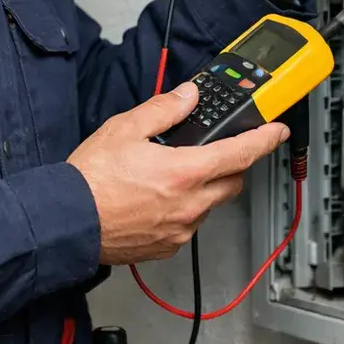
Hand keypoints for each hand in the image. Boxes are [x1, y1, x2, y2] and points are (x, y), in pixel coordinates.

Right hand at [67, 83, 287, 264]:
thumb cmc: (91, 179)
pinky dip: (185, 208)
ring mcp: (179, 230)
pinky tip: (160, 196)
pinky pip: (189, 224)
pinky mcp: (165, 248)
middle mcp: (189, 205)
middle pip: (232, 182)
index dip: (264, 140)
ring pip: (210, 204)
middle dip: (233, 163)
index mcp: (184, 171)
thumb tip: (188, 96)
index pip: (240, 154)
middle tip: (218, 148)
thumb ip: (164, 108)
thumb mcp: (126, 127)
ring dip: (206, 186)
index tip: (277, 131)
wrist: (66, 221)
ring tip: (175, 171)